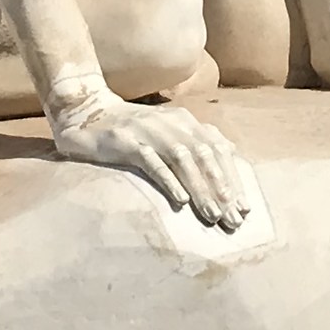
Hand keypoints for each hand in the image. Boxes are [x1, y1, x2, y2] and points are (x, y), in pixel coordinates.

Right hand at [51, 91, 250, 229]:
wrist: (85, 109)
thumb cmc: (130, 128)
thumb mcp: (166, 130)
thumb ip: (194, 142)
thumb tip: (227, 157)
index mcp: (184, 120)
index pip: (217, 149)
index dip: (233, 178)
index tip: (244, 208)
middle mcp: (170, 122)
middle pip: (205, 155)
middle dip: (222, 189)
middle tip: (233, 220)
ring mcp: (147, 130)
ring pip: (182, 160)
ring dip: (201, 189)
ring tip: (212, 215)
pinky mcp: (125, 141)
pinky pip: (151, 162)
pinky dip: (168, 180)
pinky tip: (180, 200)